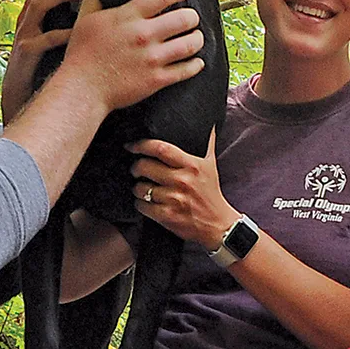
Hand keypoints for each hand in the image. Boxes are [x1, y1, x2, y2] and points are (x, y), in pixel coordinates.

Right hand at [2, 0, 80, 118]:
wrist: (22, 95)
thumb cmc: (44, 66)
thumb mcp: (54, 38)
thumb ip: (66, 21)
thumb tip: (93, 6)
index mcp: (34, 15)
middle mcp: (27, 21)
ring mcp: (25, 36)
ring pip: (36, 6)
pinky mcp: (27, 54)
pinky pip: (43, 39)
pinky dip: (60, 34)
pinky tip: (76, 32)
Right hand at [52, 0, 204, 113]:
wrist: (82, 89)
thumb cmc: (82, 53)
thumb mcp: (86, 18)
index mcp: (128, 17)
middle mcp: (143, 35)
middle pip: (184, 18)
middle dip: (192, 17)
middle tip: (190, 18)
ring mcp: (152, 58)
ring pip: (190, 44)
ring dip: (197, 38)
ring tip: (195, 37)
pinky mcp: (157, 80)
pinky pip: (186, 70)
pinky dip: (196, 64)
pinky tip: (196, 61)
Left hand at [130, 131, 231, 248]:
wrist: (218, 225)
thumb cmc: (211, 193)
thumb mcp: (211, 166)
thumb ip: (207, 144)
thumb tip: (209, 123)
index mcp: (191, 165)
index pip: (160, 148)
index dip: (141, 145)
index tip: (131, 146)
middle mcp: (182, 181)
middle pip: (145, 166)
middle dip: (136, 167)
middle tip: (136, 169)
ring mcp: (174, 199)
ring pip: (140, 188)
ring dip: (137, 188)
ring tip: (143, 188)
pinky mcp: (167, 216)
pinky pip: (142, 206)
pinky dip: (140, 204)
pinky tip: (146, 202)